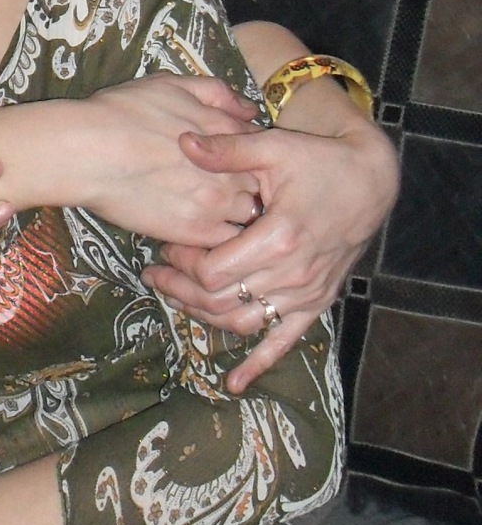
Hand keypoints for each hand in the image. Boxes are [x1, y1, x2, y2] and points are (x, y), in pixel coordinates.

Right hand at [68, 74, 261, 242]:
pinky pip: (224, 242)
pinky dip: (215, 238)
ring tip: (204, 208)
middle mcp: (231, 169)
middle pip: (259, 183)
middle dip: (243, 184)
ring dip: (232, 212)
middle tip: (214, 184)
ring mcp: (216, 203)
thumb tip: (249, 110)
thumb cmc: (120, 112)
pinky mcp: (196, 232)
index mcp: (227, 131)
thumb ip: (216, 93)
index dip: (242, 154)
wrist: (86, 151)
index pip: (259, 147)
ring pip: (246, 216)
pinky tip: (192, 226)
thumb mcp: (169, 84)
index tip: (225, 159)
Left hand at [146, 118, 397, 391]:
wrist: (370, 181)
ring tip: (173, 297)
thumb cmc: (319, 161)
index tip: (166, 244)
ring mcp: (306, 294)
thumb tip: (183, 141)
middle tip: (153, 273)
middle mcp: (293, 274)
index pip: (213, 270)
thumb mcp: (274, 147)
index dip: (182, 261)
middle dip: (180, 289)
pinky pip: (284, 341)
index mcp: (280, 237)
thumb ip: (228, 151)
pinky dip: (258, 364)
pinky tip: (234, 383)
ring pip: (243, 322)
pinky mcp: (316, 303)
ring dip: (203, 316)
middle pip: (221, 300)